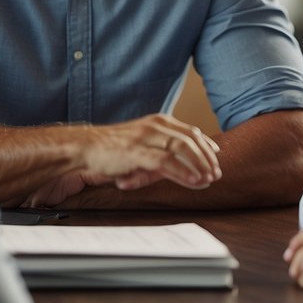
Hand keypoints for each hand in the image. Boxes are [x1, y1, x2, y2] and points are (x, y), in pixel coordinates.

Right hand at [23, 114, 221, 206]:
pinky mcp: (137, 152)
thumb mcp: (142, 147)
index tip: (217, 156)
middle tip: (216, 174)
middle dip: (206, 158)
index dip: (206, 145)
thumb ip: (162, 153)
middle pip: (191, 139)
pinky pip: (166, 161)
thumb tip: (185, 166)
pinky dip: (183, 171)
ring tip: (209, 179)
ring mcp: (146, 137)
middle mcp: (155, 126)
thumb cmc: (113, 149)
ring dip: (199, 165)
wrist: (86, 147)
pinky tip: (194, 181)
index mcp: (158, 122)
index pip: (190, 131)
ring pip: (182, 148)